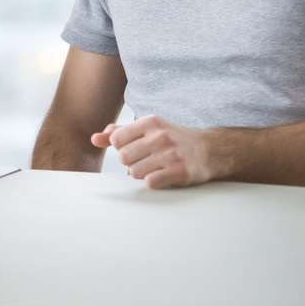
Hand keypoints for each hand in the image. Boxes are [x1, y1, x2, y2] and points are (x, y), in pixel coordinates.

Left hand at [91, 115, 213, 188]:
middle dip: (131, 162)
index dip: (121, 148)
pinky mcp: (179, 172)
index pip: (116, 139)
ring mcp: (170, 154)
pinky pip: (150, 183)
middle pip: (124, 157)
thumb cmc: (173, 139)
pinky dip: (152, 182)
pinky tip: (162, 175)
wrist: (210, 150)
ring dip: (141, 173)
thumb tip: (94, 139)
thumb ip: (119, 132)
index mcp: (150, 122)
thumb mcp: (148, 129)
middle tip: (145, 160)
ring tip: (154, 168)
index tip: (134, 148)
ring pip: (133, 172)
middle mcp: (160, 136)